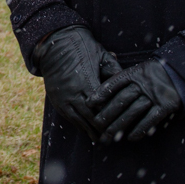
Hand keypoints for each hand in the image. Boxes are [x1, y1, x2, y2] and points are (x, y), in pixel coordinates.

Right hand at [33, 25, 122, 140]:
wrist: (55, 44)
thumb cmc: (82, 47)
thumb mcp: (102, 55)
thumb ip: (115, 70)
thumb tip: (130, 83)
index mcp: (87, 81)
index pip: (103, 107)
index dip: (113, 117)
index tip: (123, 124)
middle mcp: (74, 92)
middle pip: (92, 118)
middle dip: (104, 129)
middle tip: (116, 137)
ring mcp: (63, 98)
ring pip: (80, 122)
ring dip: (91, 131)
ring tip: (103, 139)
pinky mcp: (56, 100)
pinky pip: (70, 118)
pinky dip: (80, 125)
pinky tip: (88, 131)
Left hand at [88, 59, 182, 143]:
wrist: (179, 74)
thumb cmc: (151, 75)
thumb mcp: (137, 71)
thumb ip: (121, 80)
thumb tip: (98, 96)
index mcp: (134, 73)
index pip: (114, 83)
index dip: (101, 93)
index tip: (89, 103)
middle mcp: (143, 83)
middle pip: (122, 99)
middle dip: (108, 113)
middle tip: (96, 124)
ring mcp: (155, 95)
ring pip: (134, 111)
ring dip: (120, 125)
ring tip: (109, 135)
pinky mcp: (166, 106)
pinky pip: (150, 119)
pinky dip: (140, 129)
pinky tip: (130, 137)